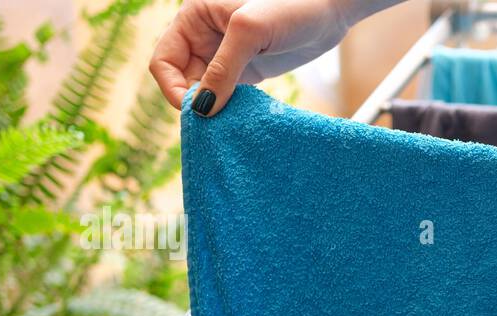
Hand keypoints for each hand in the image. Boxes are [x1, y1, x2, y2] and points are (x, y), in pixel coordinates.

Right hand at [150, 0, 357, 116]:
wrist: (331, 9)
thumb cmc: (292, 5)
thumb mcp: (250, 31)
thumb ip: (223, 68)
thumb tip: (201, 108)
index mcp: (194, 18)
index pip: (164, 60)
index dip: (173, 87)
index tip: (197, 109)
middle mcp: (204, 37)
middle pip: (182, 79)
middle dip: (195, 102)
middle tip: (216, 123)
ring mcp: (226, 56)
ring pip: (204, 91)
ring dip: (213, 109)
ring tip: (231, 123)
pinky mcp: (247, 71)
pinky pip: (227, 96)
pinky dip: (230, 110)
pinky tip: (242, 119)